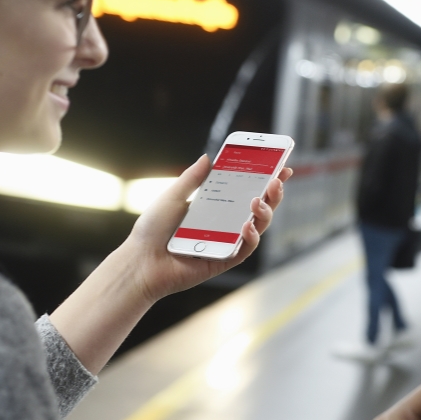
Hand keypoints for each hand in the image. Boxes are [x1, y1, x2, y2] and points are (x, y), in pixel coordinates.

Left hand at [123, 154, 292, 303]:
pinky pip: (245, 248)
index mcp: (214, 207)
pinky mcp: (224, 260)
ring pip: (257, 227)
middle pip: (258, 207)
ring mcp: (226, 242)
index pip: (245, 190)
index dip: (265, 178)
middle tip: (277, 179)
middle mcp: (224, 224)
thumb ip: (191, 179)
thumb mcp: (172, 196)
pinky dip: (250, 236)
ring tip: (259, 200)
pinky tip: (246, 225)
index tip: (280, 165)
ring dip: (265, 212)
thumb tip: (208, 158)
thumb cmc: (152, 230)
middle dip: (273, 193)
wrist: (140, 261)